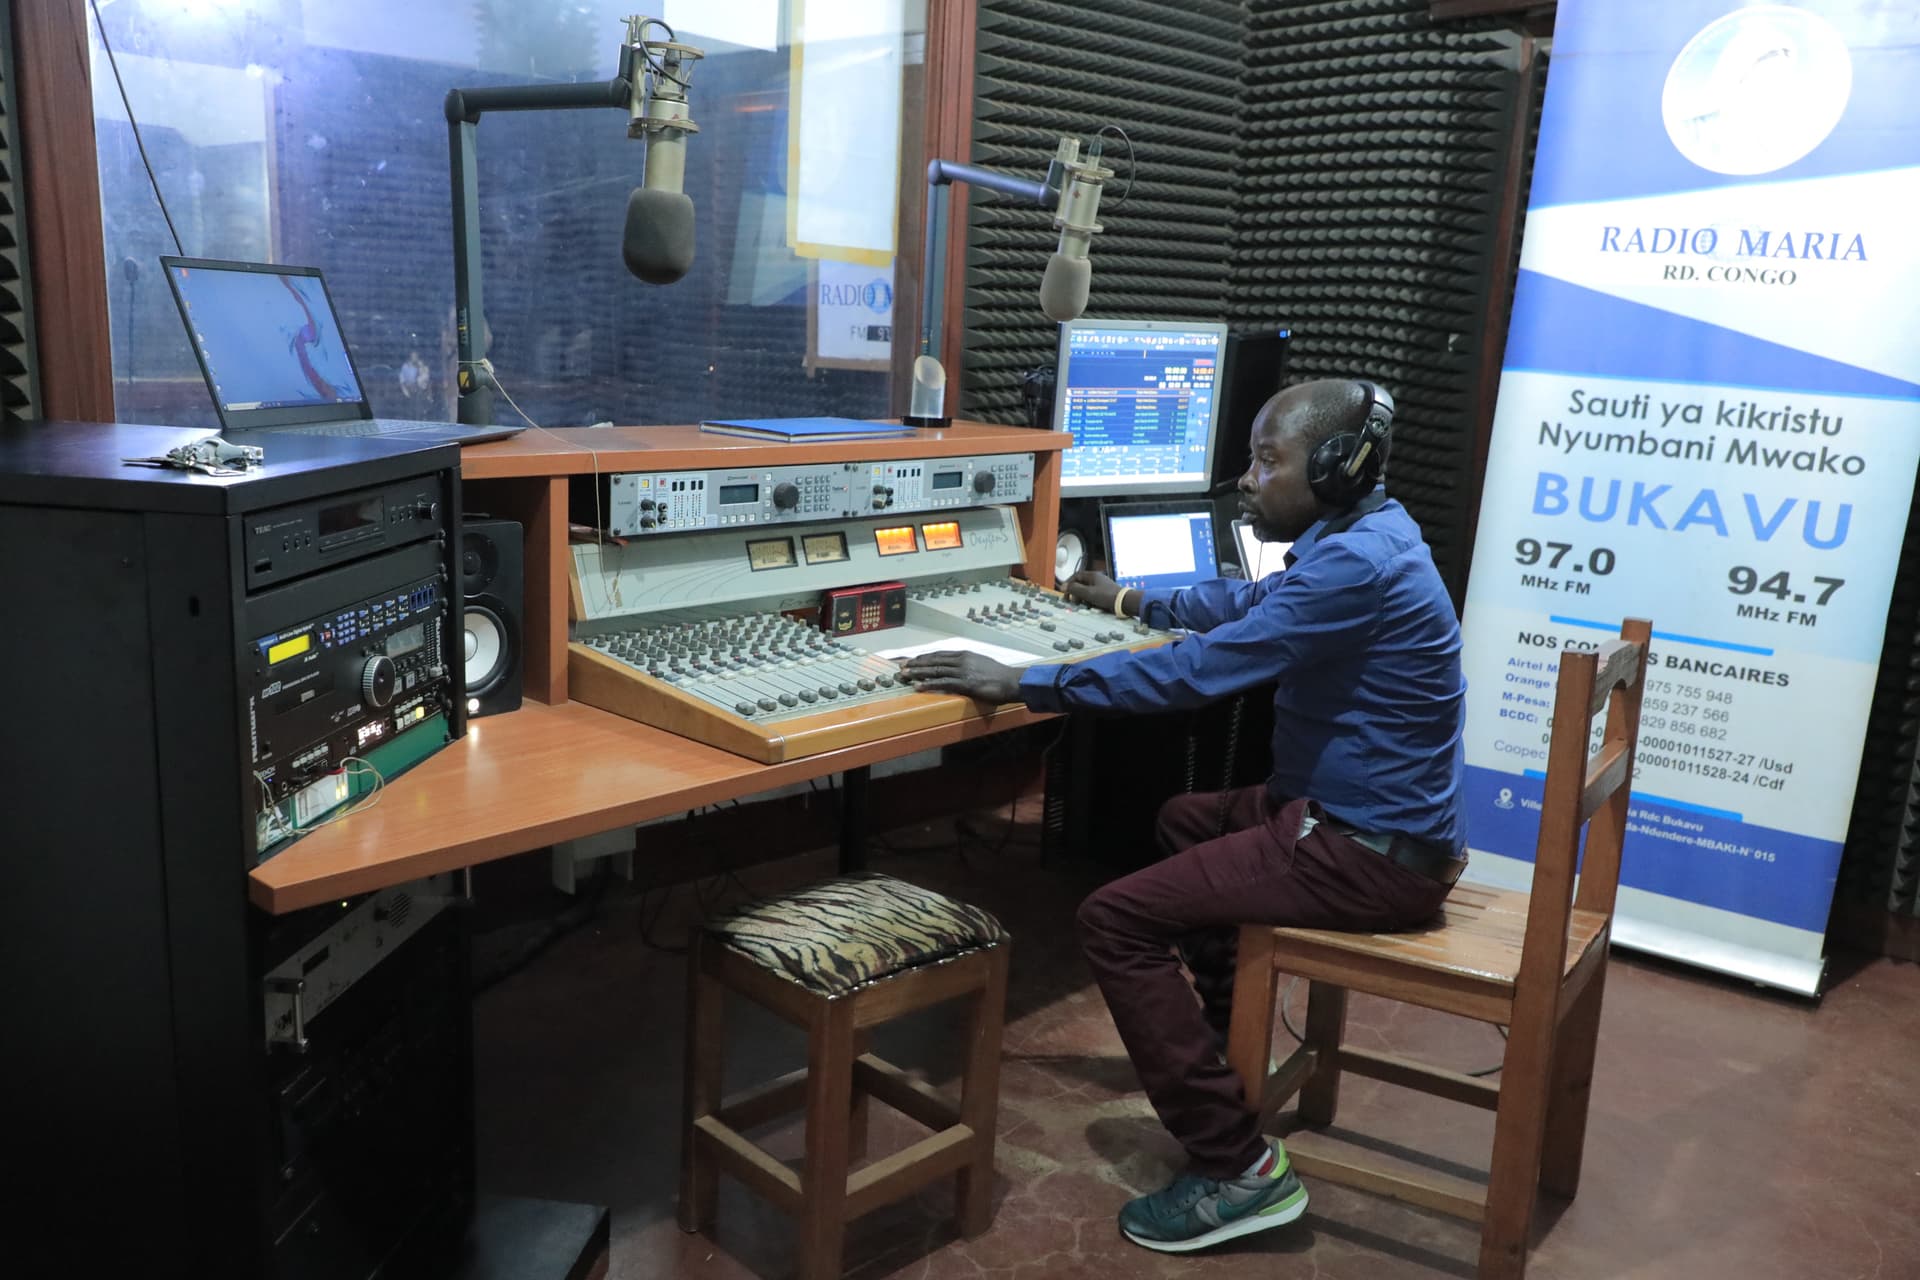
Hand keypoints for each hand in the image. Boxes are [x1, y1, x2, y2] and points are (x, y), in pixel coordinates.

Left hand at [898, 651, 1022, 703]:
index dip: (923, 657)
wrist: (1012, 681)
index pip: (938, 654)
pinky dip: (929, 684)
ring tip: (904, 675)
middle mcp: (961, 660)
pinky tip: (918, 687)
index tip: (911, 659)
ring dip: (918, 672)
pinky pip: (944, 683)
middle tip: (900, 666)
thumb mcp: (981, 664)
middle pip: (933, 660)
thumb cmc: (999, 675)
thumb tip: (958, 668)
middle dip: (915, 663)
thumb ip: (968, 664)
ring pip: (935, 670)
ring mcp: (963, 671)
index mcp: (964, 654)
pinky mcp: (966, 683)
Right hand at [1060, 570, 1121, 612]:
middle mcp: (1097, 579)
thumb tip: (1064, 586)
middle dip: (1075, 592)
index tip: (1064, 592)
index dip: (1069, 583)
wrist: (1124, 602)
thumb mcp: (1088, 593)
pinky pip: (1092, 595)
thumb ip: (1075, 589)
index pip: (1076, 576)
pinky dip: (1089, 600)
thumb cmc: (1106, 596)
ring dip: (1081, 597)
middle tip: (1073, 601)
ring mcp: (1101, 586)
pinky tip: (1090, 606)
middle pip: (1081, 584)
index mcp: (1092, 576)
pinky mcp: (1104, 593)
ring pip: (1086, 590)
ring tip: (1081, 605)